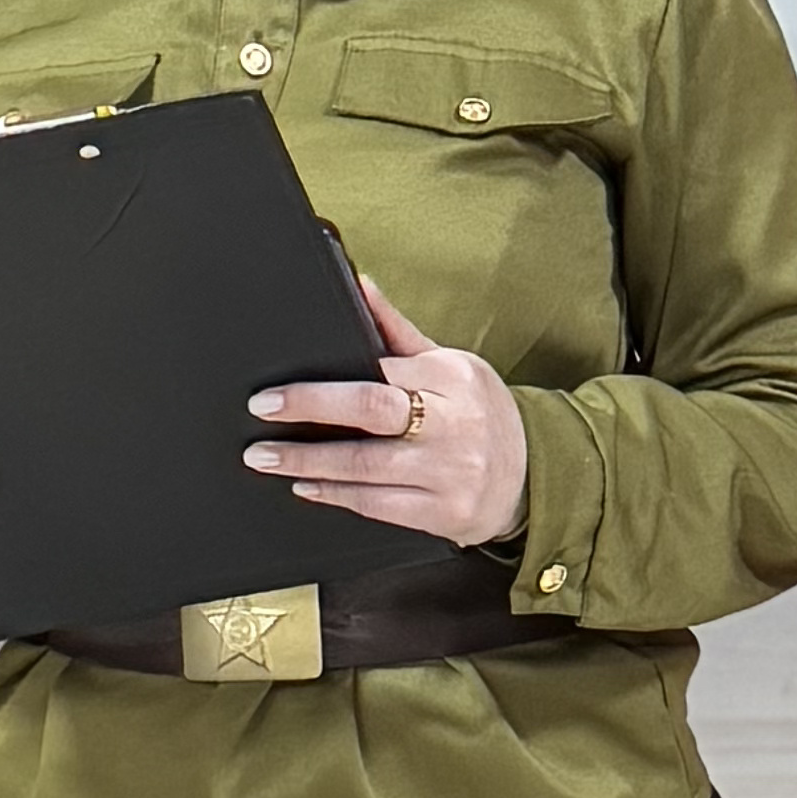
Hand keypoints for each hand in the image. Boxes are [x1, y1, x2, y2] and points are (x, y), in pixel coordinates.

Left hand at [247, 283, 529, 551]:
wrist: (533, 474)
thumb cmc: (481, 413)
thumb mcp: (451, 365)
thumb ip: (399, 333)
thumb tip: (359, 284)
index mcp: (453, 378)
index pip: (378, 372)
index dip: (322, 384)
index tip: (276, 389)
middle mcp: (453, 423)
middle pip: (370, 411)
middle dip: (309, 411)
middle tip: (263, 413)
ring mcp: (450, 472)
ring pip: (366, 466)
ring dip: (308, 462)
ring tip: (267, 458)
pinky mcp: (445, 513)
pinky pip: (379, 505)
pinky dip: (337, 495)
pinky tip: (308, 487)